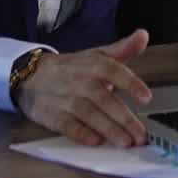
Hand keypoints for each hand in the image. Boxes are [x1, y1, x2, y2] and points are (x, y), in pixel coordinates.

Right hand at [15, 29, 151, 147]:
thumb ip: (123, 49)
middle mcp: (80, 80)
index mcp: (93, 64)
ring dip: (108, 129)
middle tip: (141, 135)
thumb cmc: (72, 69)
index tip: (146, 97)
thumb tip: (143, 35)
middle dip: (124, 118)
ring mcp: (65, 98)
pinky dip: (81, 134)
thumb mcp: (96, 55)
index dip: (130, 83)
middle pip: (103, 98)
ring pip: (89, 114)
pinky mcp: (53, 116)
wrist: (31, 75)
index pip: (113, 70)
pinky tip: (95, 142)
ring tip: (126, 142)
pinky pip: (68, 126)